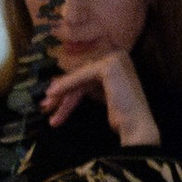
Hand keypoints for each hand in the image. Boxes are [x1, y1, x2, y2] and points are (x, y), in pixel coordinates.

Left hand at [42, 51, 159, 148]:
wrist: (136, 126)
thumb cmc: (120, 114)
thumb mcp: (100, 92)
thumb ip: (85, 83)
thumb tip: (58, 80)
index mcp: (118, 58)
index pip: (86, 70)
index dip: (69, 83)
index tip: (52, 97)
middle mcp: (118, 54)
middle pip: (82, 73)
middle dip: (63, 90)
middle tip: (46, 105)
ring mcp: (115, 59)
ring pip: (80, 77)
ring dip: (62, 92)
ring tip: (47, 107)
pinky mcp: (109, 67)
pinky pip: (82, 77)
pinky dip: (67, 86)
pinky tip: (53, 95)